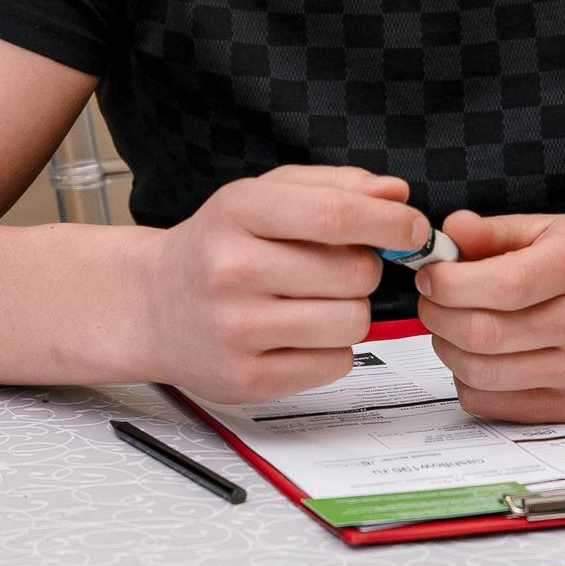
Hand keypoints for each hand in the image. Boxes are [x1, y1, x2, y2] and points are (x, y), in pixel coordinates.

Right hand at [137, 164, 428, 400]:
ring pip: (352, 322)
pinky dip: (331, 349)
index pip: (335, 215)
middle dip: (365, 268)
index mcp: (238, 212)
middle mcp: (231, 269)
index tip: (414, 228)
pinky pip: (335, 363)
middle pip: (355, 272)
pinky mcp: (246, 378)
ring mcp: (236, 329)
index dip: (389, 223)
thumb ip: (334, 187)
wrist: (150, 306)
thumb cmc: (216, 248)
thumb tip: (397, 195)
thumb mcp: (262, 197)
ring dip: (351, 311)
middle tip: (337, 268)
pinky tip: (297, 333)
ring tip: (314, 301)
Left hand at [415, 209, 564, 421]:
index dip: (451, 283)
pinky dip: (465, 379)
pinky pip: (489, 402)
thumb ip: (496, 231)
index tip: (431, 275)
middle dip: (438, 315)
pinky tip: (476, 355)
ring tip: (450, 325)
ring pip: (481, 373)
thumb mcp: (552, 231)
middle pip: (485, 333)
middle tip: (432, 300)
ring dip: (446, 348)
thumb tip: (450, 231)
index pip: (505, 284)